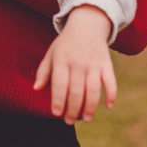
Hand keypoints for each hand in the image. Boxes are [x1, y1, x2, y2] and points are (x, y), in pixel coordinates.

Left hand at [33, 6, 116, 123]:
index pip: (60, 84)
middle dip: (73, 109)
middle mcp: (78, 62)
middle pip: (76, 90)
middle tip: (69, 121)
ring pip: (93, 89)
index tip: (56, 114)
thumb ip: (43, 71)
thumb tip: (35, 89)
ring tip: (85, 119)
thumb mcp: (51, 52)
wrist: (87, 25)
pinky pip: (110, 81)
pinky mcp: (106, 64)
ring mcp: (94, 63)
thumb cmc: (66, 43)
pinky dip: (111, 94)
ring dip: (90, 107)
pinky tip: (108, 107)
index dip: (58, 100)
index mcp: (62, 59)